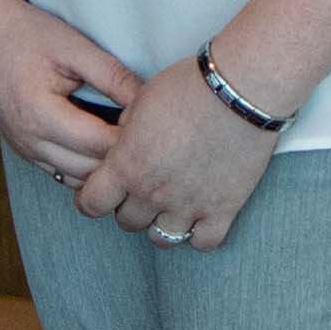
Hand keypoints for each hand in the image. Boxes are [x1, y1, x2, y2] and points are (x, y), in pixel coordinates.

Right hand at [0, 0, 134, 183]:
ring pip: (76, 180)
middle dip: (121, 158)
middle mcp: (28, 141)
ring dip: (103, 168)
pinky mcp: (23, 150)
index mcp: (40, 114)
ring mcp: (23, 150)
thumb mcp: (74, 47)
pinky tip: (102, 145)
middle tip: (147, 135)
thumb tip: (149, 102)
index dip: (132, 137)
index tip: (153, 120)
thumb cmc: (26, 34)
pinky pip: (61, 173)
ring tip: (127, 142)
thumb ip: (113, 76)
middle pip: (91, 171)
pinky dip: (85, 166)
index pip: (100, 145)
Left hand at [71, 58, 283, 253]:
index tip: (100, 193)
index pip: (91, 204)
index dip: (91, 200)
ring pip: (162, 239)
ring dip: (161, 224)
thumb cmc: (188, 87)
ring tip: (169, 207)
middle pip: (127, 221)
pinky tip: (200, 217)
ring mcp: (188, 205)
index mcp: (126, 165)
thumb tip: (123, 140)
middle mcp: (152, 192)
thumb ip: (125, 129)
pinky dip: (199, 234)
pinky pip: (203, 242)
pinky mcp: (223, 210)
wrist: (239, 91)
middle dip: (128, 207)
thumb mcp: (141, 100)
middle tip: (141, 190)